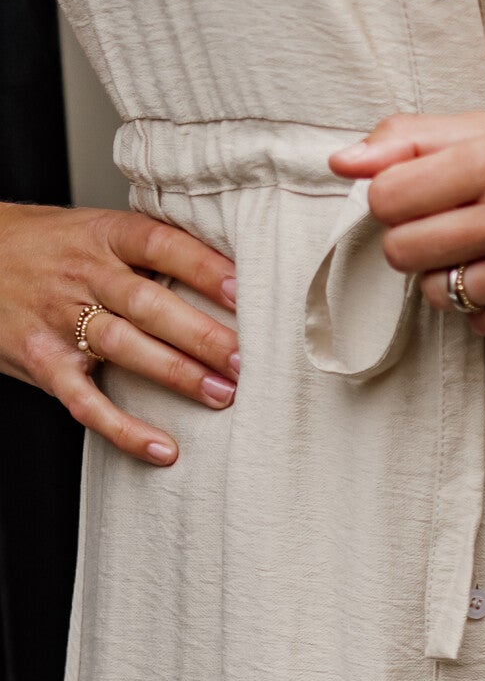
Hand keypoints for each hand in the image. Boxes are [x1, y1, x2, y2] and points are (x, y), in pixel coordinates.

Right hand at [0, 202, 237, 464]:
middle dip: (200, 333)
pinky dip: (124, 430)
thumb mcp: (95, 230)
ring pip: (122, 347)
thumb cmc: (50, 248)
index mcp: (103, 235)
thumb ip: (150, 251)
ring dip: (176, 373)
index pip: (158, 244)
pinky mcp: (43, 363)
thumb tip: (234, 272)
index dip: (202, 267)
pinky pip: (86, 403)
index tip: (243, 292)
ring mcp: (59, 320)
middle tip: (245, 359)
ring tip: (222, 395)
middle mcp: (82, 274)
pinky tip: (163, 450)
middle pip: (146, 303)